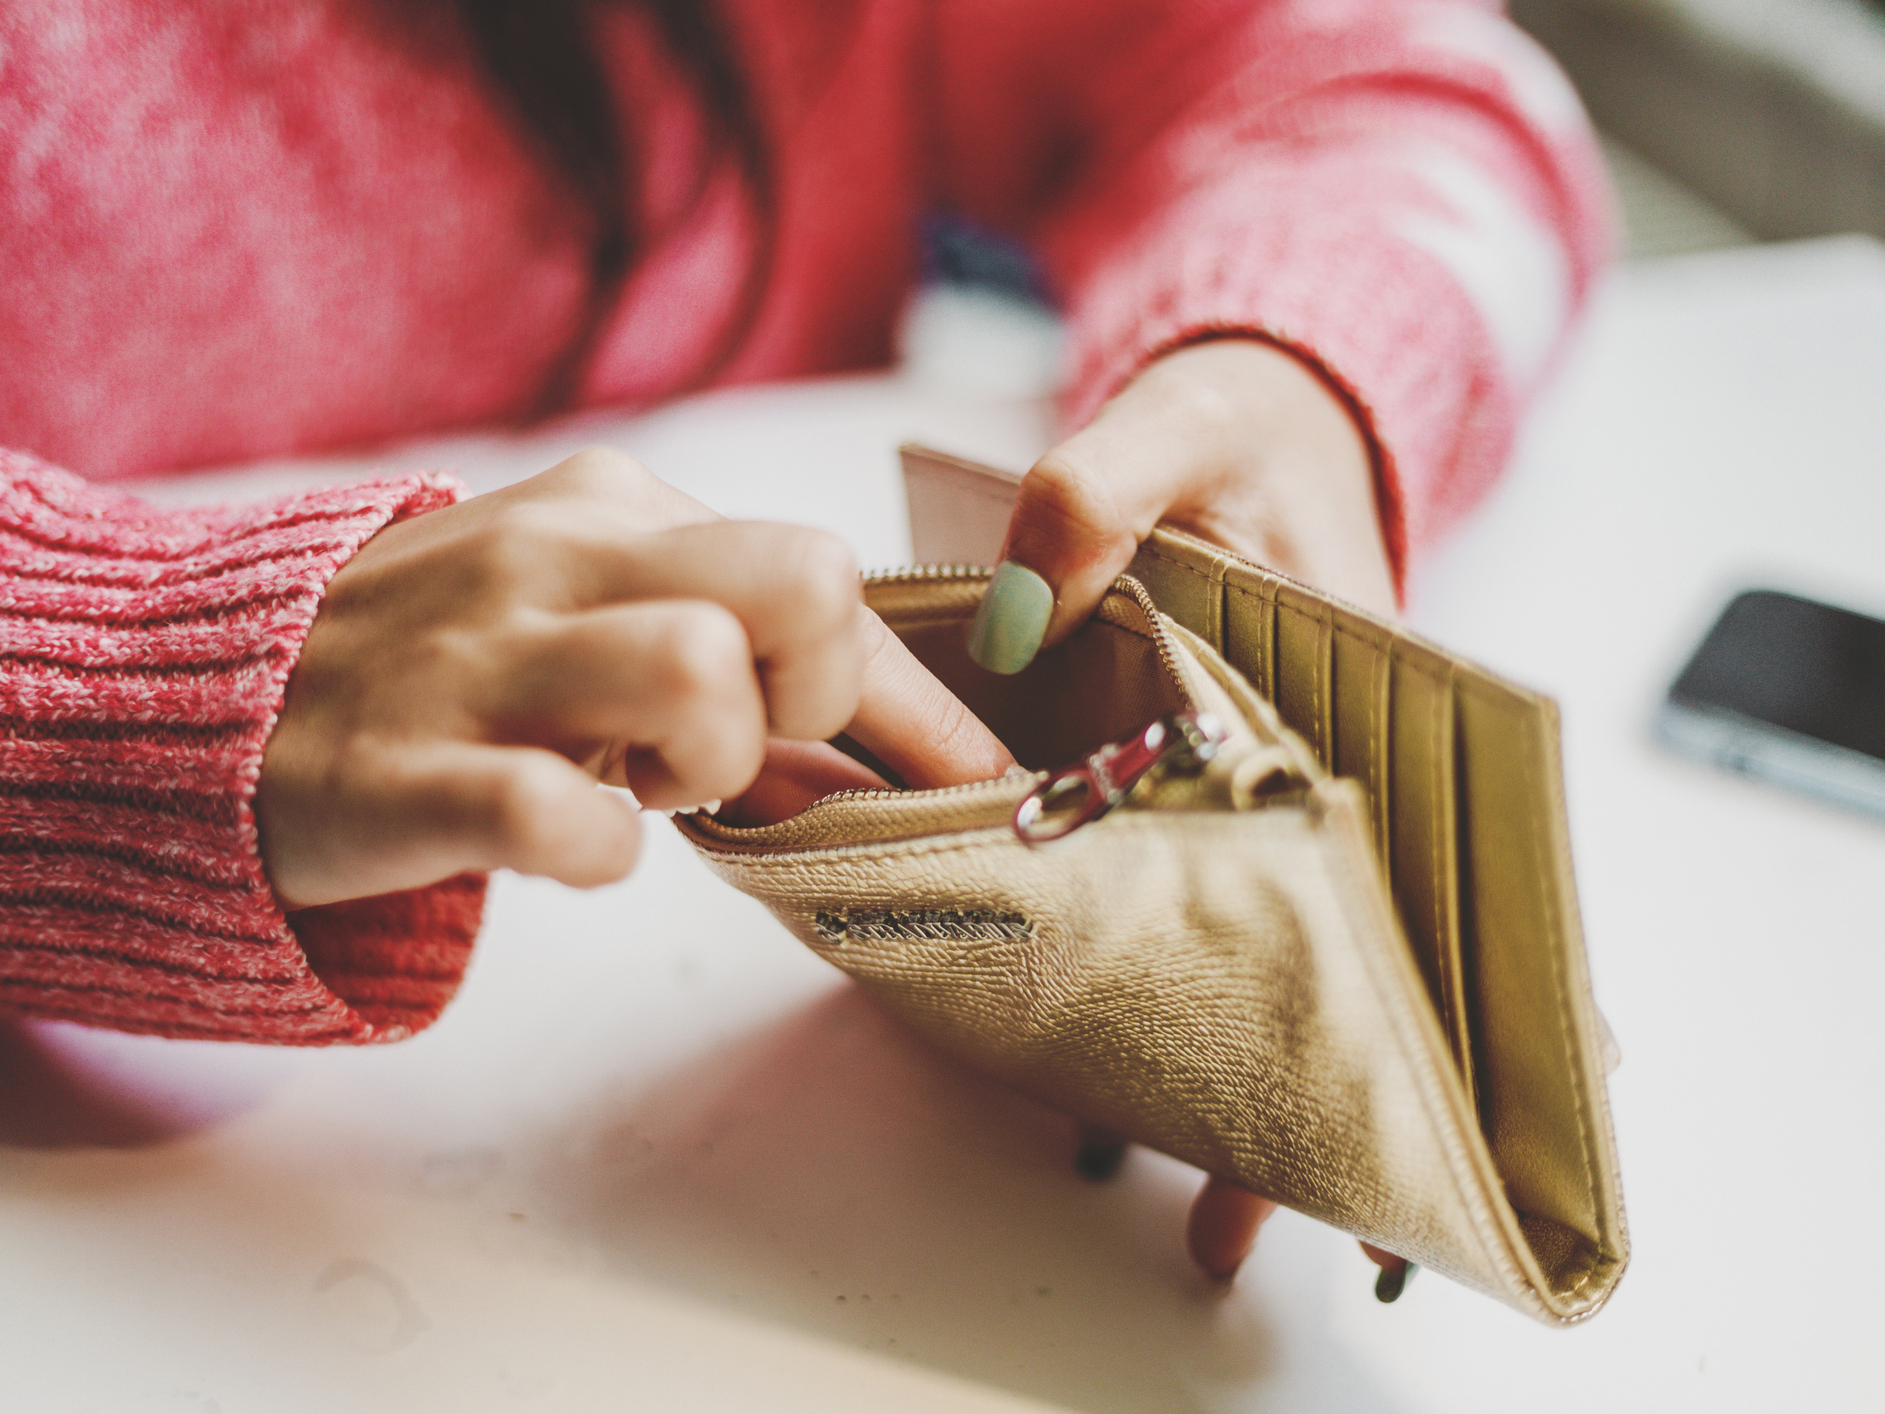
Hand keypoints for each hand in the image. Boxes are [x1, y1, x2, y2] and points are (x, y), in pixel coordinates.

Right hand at [255, 448, 1013, 909]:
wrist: (208, 694)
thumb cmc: (443, 660)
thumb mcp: (586, 611)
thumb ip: (728, 655)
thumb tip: (898, 748)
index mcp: (617, 508)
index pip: (826, 579)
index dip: (923, 703)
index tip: (980, 781)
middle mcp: (559, 558)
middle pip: (802, 584)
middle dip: (818, 693)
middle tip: (750, 748)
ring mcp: (481, 660)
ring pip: (700, 675)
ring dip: (712, 764)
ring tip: (647, 787)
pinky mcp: (406, 771)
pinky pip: (556, 815)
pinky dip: (599, 850)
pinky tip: (574, 842)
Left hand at [982, 340, 1404, 1288]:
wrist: (1241, 429)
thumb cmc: (1240, 431)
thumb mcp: (1179, 426)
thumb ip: (1101, 492)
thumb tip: (1019, 608)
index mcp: (1358, 694)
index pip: (1396, 864)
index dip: (1395, 989)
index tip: (1378, 1096)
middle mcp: (1322, 765)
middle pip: (1329, 941)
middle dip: (1298, 1072)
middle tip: (1246, 1210)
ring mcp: (1257, 791)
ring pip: (1258, 946)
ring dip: (1227, 1061)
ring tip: (1203, 1207)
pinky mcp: (1189, 789)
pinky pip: (1178, 894)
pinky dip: (1155, 973)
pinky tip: (1105, 1074)